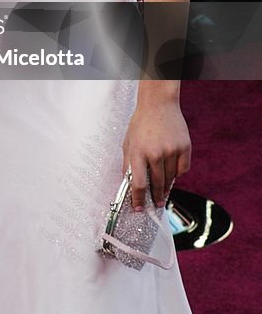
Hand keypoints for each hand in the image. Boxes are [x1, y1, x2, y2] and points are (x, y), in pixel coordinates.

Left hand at [122, 85, 190, 209]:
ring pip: (170, 178)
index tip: (139, 209)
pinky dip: (177, 173)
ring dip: (166, 187)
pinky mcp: (184, 147)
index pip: (138, 183)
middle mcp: (155, 153)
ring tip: (163, 192)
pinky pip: (182, 169)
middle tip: (156, 204)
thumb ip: (128, 163)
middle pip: (157, 184)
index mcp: (138, 152)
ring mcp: (171, 150)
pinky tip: (172, 173)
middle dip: (155, 197)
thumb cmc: (141, 123)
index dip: (138, 199)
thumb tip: (128, 183)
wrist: (159, 104)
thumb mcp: (128, 142)